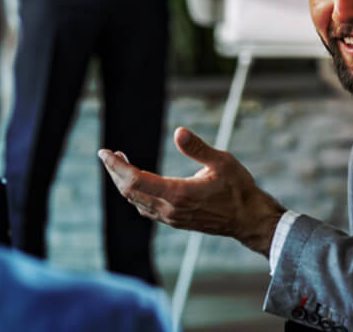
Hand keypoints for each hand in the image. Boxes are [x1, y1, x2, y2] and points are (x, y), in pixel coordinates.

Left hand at [98, 127, 285, 256]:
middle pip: (130, 191)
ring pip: (136, 201)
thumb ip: (198, 148)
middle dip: (115, 172)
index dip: (116, 166)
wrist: (248, 220)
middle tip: (108, 154)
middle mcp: (170, 209)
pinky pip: (146, 208)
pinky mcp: (175, 220)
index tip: (104, 152)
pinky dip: (135, 193)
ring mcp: (171, 218)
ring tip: (120, 162)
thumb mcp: (222, 162)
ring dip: (124, 183)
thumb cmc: (238, 188)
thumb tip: (178, 131)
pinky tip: (138, 182)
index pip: (135, 180)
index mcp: (178, 194)